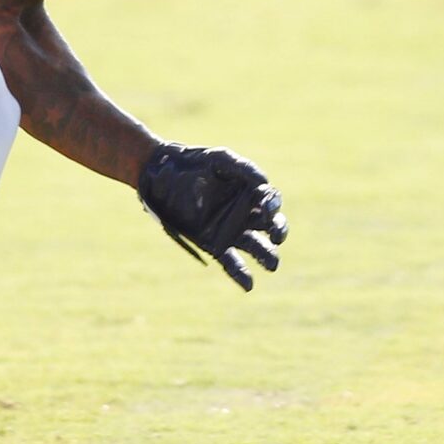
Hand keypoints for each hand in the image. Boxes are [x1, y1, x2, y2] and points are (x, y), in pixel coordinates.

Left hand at [136, 143, 287, 289]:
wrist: (164, 175)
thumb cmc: (194, 163)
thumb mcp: (219, 159)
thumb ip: (243, 168)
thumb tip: (264, 184)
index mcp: (251, 192)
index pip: (271, 201)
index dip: (273, 206)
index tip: (267, 208)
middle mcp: (245, 214)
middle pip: (272, 226)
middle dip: (279, 231)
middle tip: (277, 236)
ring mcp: (231, 231)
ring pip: (256, 247)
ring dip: (267, 256)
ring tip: (272, 264)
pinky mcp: (215, 246)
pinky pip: (232, 263)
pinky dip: (242, 275)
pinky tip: (249, 285)